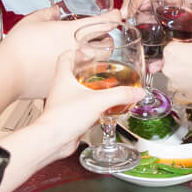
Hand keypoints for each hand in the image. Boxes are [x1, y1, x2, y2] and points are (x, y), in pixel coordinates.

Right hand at [0, 7, 116, 95]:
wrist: (9, 72)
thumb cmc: (18, 47)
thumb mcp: (32, 20)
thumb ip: (47, 13)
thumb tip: (55, 10)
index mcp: (71, 32)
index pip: (101, 23)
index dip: (113, 17)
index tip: (117, 14)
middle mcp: (77, 51)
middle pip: (107, 47)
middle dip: (110, 41)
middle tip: (106, 38)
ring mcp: (74, 69)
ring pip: (99, 64)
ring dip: (101, 59)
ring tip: (95, 56)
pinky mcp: (67, 83)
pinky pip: (83, 79)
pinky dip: (85, 74)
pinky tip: (79, 73)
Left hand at [31, 51, 147, 160]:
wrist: (54, 140)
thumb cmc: (64, 117)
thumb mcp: (99, 101)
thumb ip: (120, 94)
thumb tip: (137, 92)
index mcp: (64, 77)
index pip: (66, 56)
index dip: (77, 51)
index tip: (88, 51)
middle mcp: (61, 89)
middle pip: (74, 73)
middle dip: (89, 71)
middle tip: (102, 70)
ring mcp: (64, 103)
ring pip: (78, 91)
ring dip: (91, 90)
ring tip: (106, 89)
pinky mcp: (68, 117)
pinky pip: (81, 108)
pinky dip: (92, 106)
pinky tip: (103, 110)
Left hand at [161, 40, 191, 102]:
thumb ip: (189, 47)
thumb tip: (191, 48)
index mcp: (170, 51)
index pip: (170, 50)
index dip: (180, 51)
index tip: (187, 53)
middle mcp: (168, 67)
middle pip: (169, 65)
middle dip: (179, 65)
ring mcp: (173, 82)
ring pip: (174, 79)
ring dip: (182, 77)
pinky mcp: (181, 93)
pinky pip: (181, 89)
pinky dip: (187, 87)